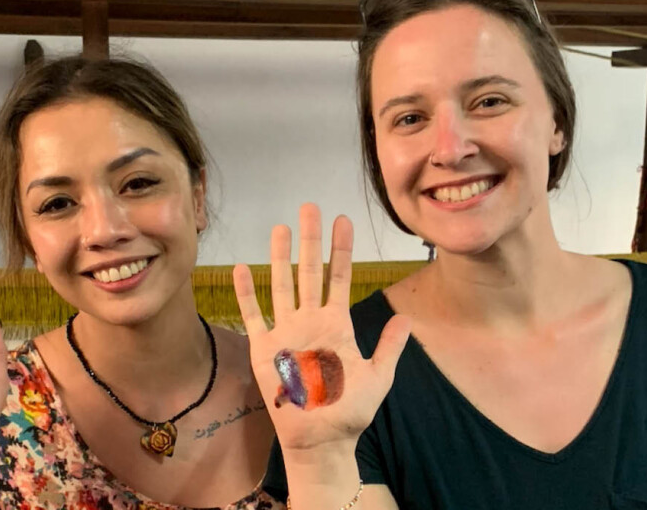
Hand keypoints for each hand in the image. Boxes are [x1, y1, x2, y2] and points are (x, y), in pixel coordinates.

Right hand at [233, 204, 410, 451]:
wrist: (320, 440)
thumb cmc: (349, 412)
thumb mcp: (378, 377)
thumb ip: (389, 347)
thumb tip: (405, 319)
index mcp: (337, 324)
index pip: (339, 277)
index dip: (341, 249)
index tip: (343, 220)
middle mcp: (310, 321)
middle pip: (309, 271)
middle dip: (310, 239)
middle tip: (309, 207)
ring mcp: (286, 332)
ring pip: (282, 285)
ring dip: (280, 257)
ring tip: (280, 228)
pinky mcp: (264, 349)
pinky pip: (253, 315)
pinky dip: (246, 293)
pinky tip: (241, 269)